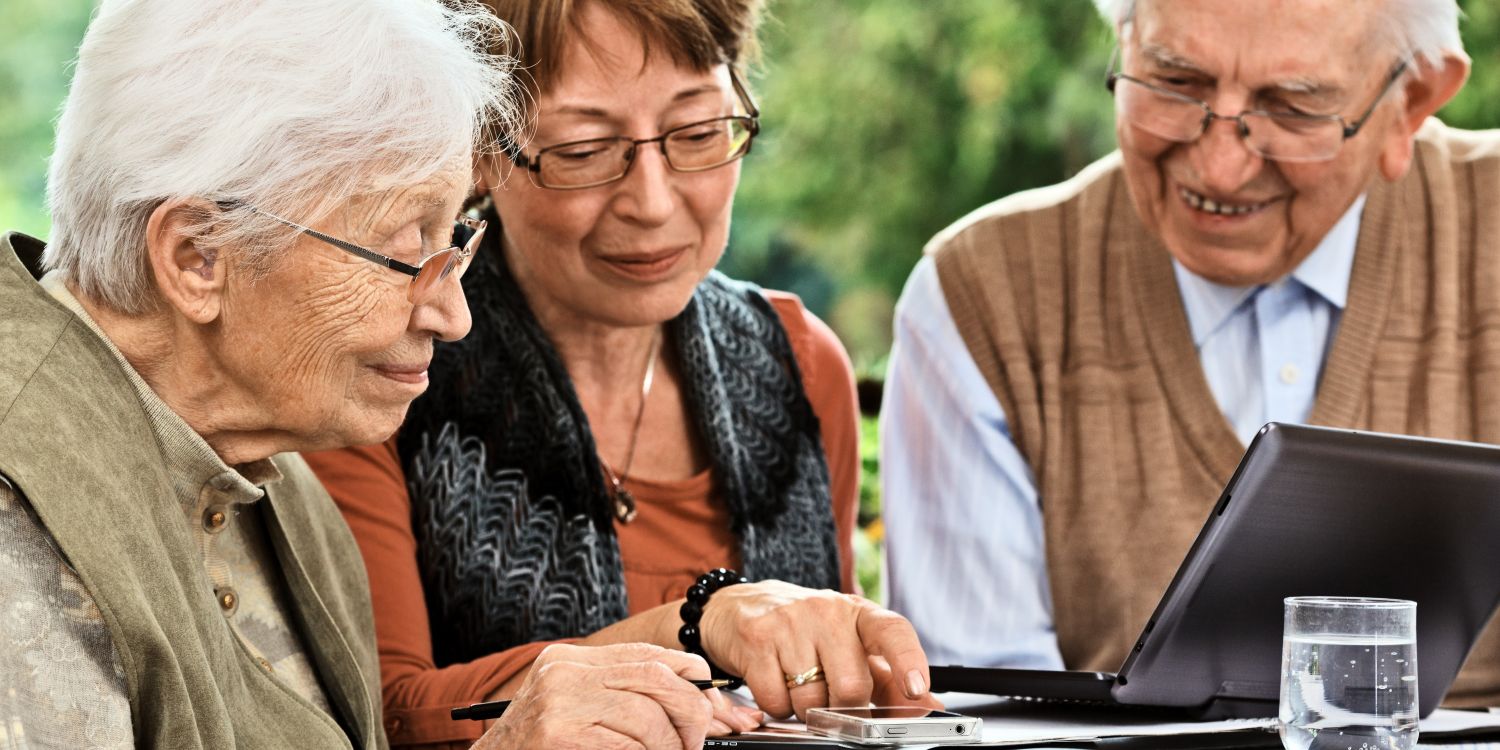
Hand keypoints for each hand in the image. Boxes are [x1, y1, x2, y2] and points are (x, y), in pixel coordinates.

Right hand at [474, 643, 762, 748]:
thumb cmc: (537, 747)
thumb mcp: (575, 709)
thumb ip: (621, 695)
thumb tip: (695, 699)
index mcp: (570, 659)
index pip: (648, 654)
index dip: (690, 677)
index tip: (713, 702)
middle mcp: (563, 672)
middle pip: (656, 678)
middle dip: (691, 712)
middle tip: (697, 742)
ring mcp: (558, 702)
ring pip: (647, 717)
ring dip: (671, 747)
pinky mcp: (557, 733)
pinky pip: (626, 746)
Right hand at [698, 580, 938, 719]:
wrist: (742, 606)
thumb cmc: (806, 630)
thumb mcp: (850, 645)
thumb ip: (889, 679)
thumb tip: (929, 707)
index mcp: (858, 613)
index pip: (893, 632)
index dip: (909, 662)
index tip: (917, 690)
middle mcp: (827, 611)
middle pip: (851, 687)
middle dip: (841, 707)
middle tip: (829, 694)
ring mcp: (790, 622)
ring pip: (811, 700)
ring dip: (806, 708)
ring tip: (797, 682)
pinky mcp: (757, 638)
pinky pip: (776, 701)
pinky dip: (777, 706)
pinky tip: (774, 681)